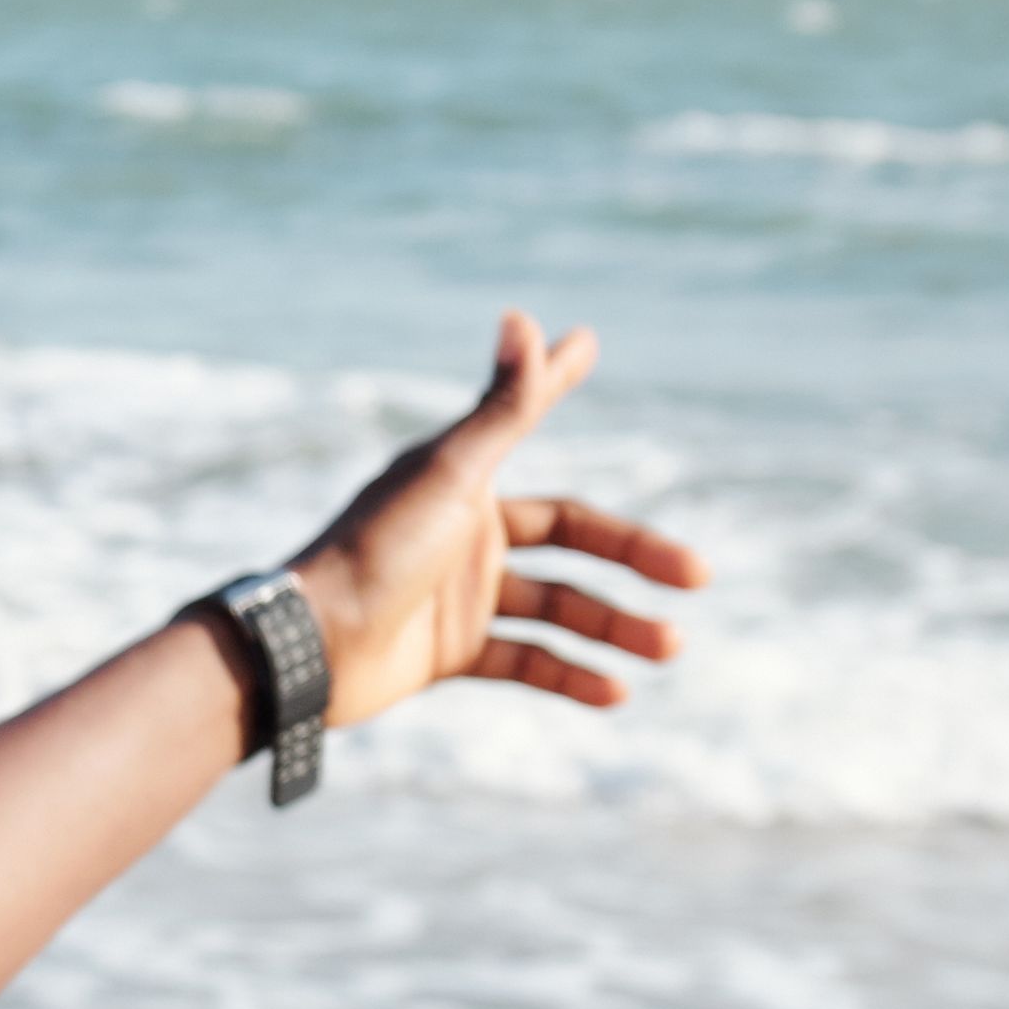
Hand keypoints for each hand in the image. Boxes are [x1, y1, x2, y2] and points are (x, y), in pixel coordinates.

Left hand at [281, 312, 702, 722]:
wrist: (310, 646)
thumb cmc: (377, 549)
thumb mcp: (452, 475)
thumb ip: (503, 407)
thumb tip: (524, 314)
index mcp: (464, 484)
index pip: (533, 428)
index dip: (559, 385)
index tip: (589, 343)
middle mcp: (466, 535)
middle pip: (573, 544)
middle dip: (636, 561)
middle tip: (698, 580)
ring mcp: (459, 598)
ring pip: (559, 610)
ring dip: (615, 628)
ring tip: (669, 647)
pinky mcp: (448, 654)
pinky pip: (526, 662)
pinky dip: (571, 677)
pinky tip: (617, 694)